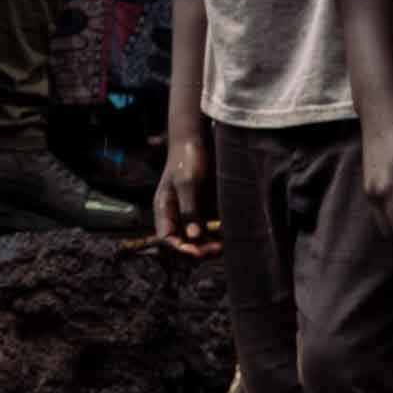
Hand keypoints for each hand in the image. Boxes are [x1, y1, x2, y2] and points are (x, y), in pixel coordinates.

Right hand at [153, 131, 220, 257]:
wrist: (197, 141)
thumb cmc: (187, 159)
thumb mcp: (187, 184)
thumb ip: (190, 209)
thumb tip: (193, 237)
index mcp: (163, 208)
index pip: (167, 237)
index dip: (180, 247)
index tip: (197, 251)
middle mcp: (175, 213)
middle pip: (183, 240)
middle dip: (197, 248)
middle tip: (216, 248)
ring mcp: (191, 210)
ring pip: (198, 236)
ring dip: (209, 243)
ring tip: (223, 245)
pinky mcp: (205, 207)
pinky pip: (209, 227)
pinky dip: (217, 234)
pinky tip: (229, 236)